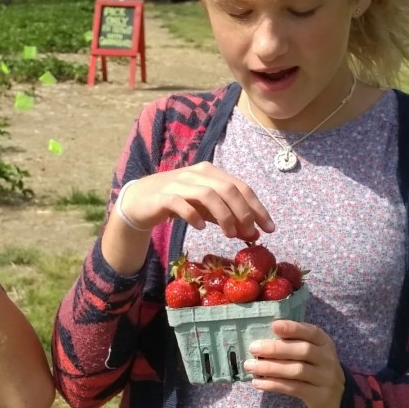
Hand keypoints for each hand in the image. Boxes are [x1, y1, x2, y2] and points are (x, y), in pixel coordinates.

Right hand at [117, 163, 274, 240]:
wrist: (139, 201)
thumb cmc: (176, 203)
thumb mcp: (205, 210)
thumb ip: (227, 217)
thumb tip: (253, 232)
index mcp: (210, 172)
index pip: (241, 186)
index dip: (257, 207)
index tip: (269, 228)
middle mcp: (196, 174)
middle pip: (227, 189)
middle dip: (243, 212)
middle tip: (249, 233)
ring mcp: (178, 183)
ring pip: (207, 194)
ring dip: (223, 216)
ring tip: (230, 234)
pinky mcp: (162, 196)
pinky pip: (180, 203)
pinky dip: (193, 215)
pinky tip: (201, 228)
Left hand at [243, 318, 344, 407]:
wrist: (335, 400)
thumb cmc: (314, 370)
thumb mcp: (312, 354)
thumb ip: (293, 344)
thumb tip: (261, 339)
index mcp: (325, 343)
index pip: (311, 332)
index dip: (293, 328)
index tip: (273, 326)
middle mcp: (328, 359)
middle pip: (303, 351)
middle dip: (276, 349)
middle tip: (253, 348)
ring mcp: (326, 379)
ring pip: (297, 370)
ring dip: (270, 368)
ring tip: (250, 366)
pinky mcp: (320, 396)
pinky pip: (294, 388)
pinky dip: (274, 384)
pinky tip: (258, 382)